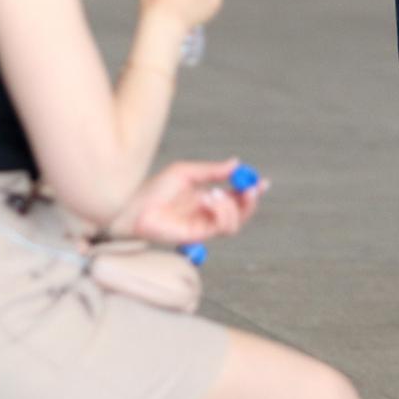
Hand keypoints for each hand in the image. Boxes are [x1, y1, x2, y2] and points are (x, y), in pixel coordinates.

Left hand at [108, 159, 267, 243]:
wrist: (135, 207)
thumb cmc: (155, 188)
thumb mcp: (186, 172)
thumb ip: (212, 171)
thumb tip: (236, 163)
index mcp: (206, 197)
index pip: (235, 196)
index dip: (251, 190)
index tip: (263, 182)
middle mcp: (207, 213)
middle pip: (240, 213)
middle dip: (249, 201)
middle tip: (252, 189)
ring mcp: (203, 225)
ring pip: (234, 223)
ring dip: (231, 207)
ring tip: (214, 194)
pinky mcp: (198, 235)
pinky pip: (221, 228)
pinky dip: (221, 213)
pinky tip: (208, 201)